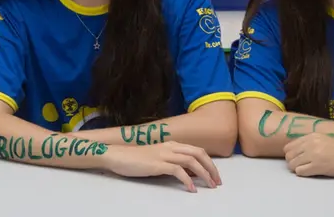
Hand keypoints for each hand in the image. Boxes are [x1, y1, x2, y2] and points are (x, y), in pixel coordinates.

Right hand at [101, 142, 220, 192]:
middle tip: (217, 181)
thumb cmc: (135, 158)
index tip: (214, 174)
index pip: (197, 150)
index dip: (209, 162)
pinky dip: (188, 180)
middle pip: (198, 154)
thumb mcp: (157, 158)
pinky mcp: (158, 164)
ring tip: (210, 185)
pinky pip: (178, 171)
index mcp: (172, 144)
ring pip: (192, 161)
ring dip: (204, 174)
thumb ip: (172, 162)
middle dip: (211, 167)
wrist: (117, 155)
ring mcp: (164, 154)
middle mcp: (170, 147)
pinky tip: (192, 189)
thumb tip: (189, 172)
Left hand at [284, 133, 333, 177]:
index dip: (292, 155)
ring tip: (310, 169)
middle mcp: (311, 143)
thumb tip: (296, 151)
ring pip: (292, 165)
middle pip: (288, 156)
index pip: (288, 146)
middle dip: (293, 163)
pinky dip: (304, 174)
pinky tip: (314, 172)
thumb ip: (311, 143)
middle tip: (304, 166)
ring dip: (298, 169)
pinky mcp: (319, 166)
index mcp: (312, 136)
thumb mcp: (325, 140)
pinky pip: (300, 172)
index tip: (299, 159)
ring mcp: (315, 154)